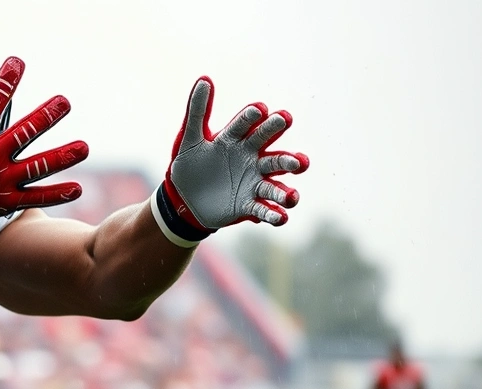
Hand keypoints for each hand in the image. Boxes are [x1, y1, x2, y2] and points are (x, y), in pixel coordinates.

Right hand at [0, 56, 88, 253]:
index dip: (6, 81)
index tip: (18, 63)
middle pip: (25, 132)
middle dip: (46, 116)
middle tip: (64, 103)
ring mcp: (3, 180)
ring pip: (37, 166)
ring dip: (62, 156)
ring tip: (83, 148)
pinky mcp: (8, 201)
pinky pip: (36, 197)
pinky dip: (57, 194)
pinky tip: (77, 188)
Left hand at [151, 76, 308, 245]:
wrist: (183, 199)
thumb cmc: (189, 165)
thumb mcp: (189, 139)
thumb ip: (197, 111)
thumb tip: (204, 79)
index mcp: (236, 140)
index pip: (248, 126)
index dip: (254, 118)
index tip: (260, 109)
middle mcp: (250, 160)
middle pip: (273, 156)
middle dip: (287, 159)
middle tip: (298, 161)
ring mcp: (252, 183)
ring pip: (275, 185)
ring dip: (285, 191)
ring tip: (292, 197)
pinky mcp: (247, 206)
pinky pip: (263, 210)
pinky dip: (273, 214)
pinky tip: (281, 217)